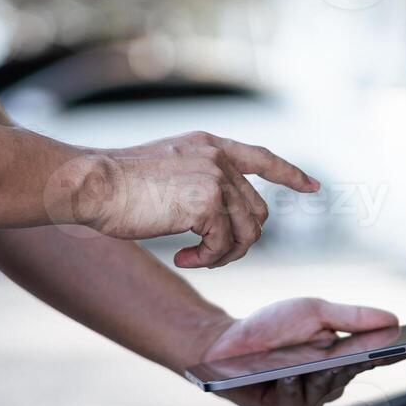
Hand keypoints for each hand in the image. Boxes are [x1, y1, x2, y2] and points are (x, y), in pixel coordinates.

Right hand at [63, 132, 318, 267]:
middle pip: (257, 212)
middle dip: (239, 242)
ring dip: (223, 256)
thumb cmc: (116, 185)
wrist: (92, 184)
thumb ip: (199, 183)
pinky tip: (184, 259)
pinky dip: (208, 260)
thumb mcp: (167, 171)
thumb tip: (226, 218)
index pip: (263, 158)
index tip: (313, 187)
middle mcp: (218, 158)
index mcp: (209, 145)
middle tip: (208, 256)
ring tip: (196, 259)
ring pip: (247, 233)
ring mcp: (215, 179)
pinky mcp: (207, 203)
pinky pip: (224, 245)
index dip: (290, 174)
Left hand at [199, 298, 399, 405]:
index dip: (397, 353)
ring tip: (314, 360)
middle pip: (353, 373)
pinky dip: (292, 385)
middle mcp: (330, 380)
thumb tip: (393, 321)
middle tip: (361, 351)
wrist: (225, 344)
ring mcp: (309, 397)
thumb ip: (353, 317)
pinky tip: (284, 375)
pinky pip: (298, 399)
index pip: (377, 356)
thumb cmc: (271, 327)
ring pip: (327, 388)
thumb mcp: (315, 312)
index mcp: (342, 356)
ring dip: (320, 373)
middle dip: (355, 361)